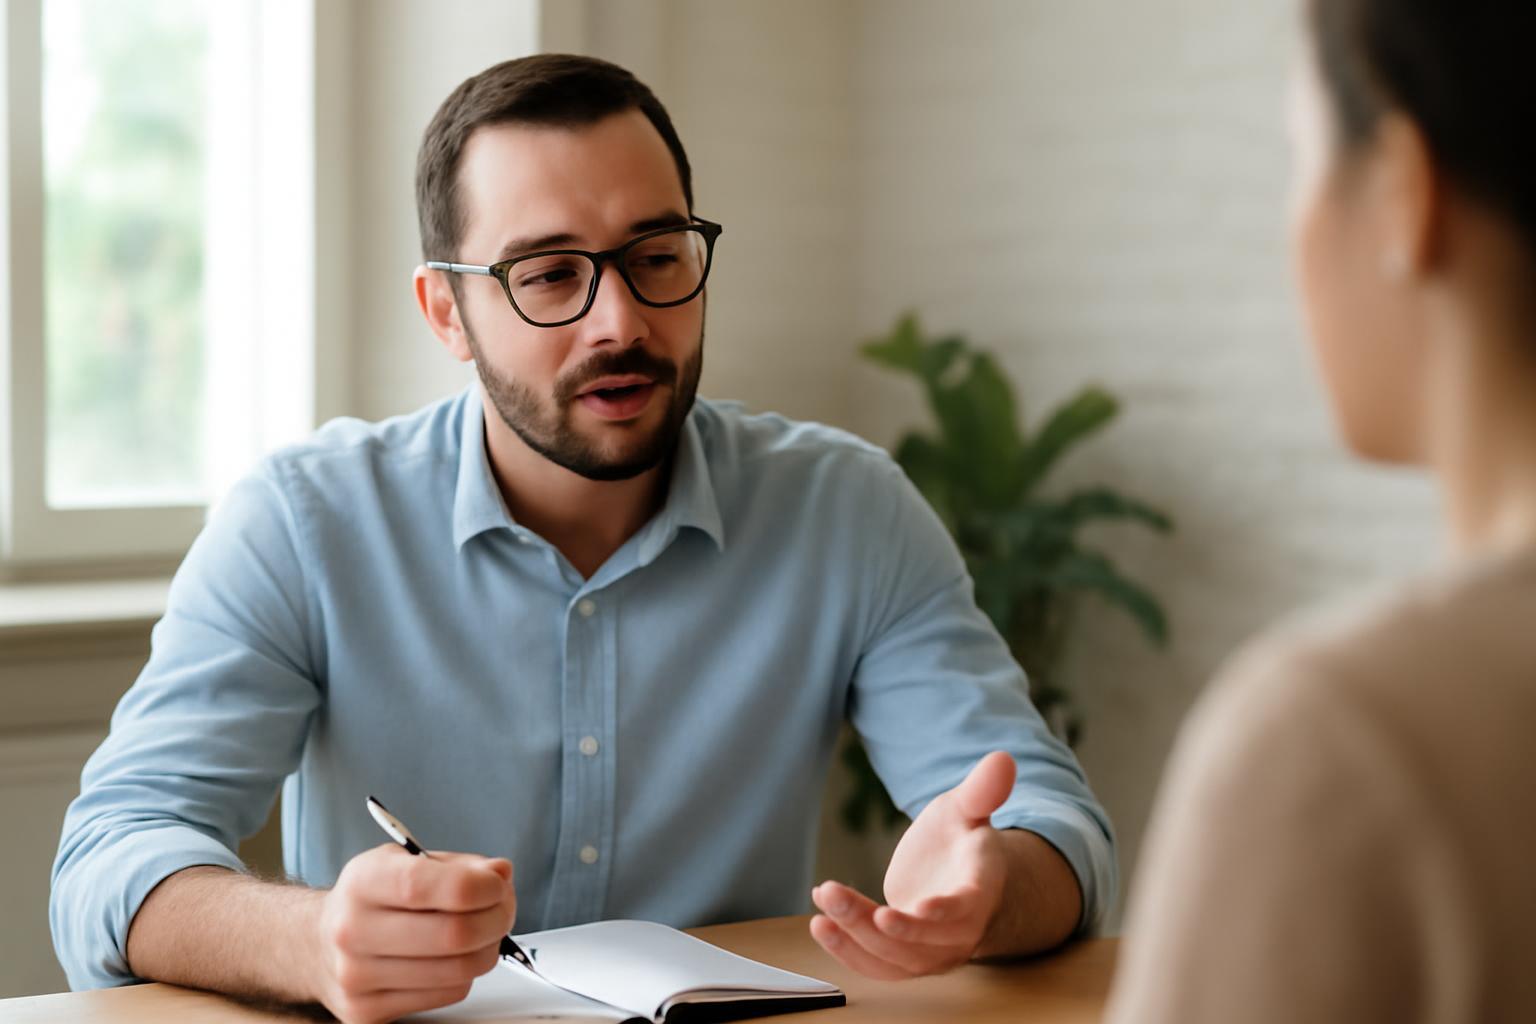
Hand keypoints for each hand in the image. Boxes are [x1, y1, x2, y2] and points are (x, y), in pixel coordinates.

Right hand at [308, 843, 516, 1022]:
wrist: (317, 943)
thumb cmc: (372, 898)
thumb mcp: (406, 861)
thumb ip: (458, 866)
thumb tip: (500, 873)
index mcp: (362, 882)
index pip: (424, 886)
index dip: (477, 886)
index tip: (498, 884)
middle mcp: (352, 931)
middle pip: (452, 935)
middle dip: (497, 918)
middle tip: (503, 907)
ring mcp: (358, 977)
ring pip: (458, 970)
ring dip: (488, 948)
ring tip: (484, 931)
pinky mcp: (369, 1012)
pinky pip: (448, 994)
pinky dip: (466, 974)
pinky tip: (454, 957)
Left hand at [810, 750, 1015, 978]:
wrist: (957, 876)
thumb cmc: (962, 838)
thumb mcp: (967, 808)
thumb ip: (982, 790)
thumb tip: (1003, 758)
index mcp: (980, 891)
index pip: (965, 910)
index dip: (942, 912)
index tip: (913, 908)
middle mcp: (960, 931)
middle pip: (923, 942)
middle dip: (876, 926)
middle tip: (834, 895)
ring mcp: (934, 952)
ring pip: (895, 957)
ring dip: (853, 936)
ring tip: (824, 898)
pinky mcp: (906, 959)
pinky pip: (879, 967)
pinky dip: (848, 953)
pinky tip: (820, 926)